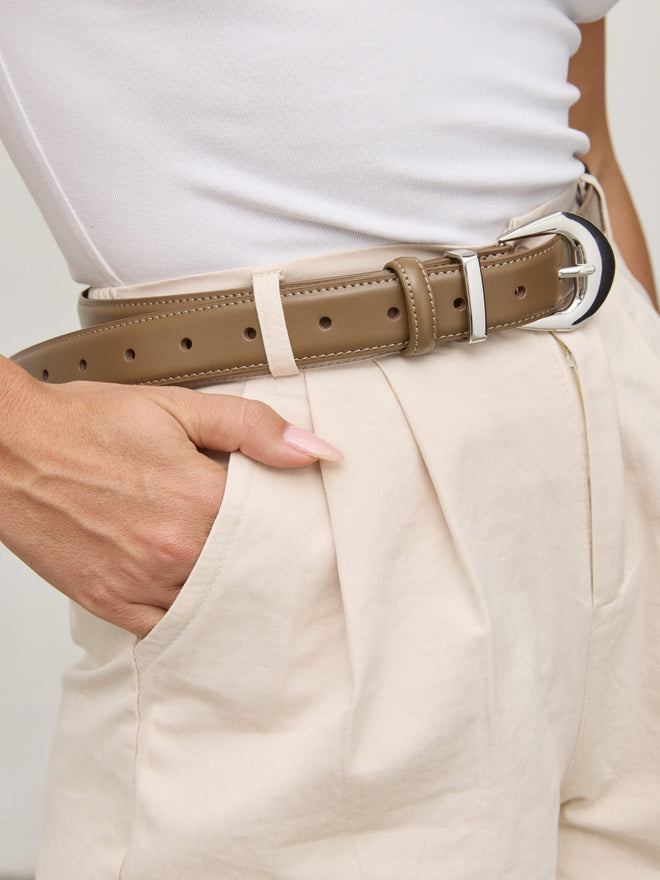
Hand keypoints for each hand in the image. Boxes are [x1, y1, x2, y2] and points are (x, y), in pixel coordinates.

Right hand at [0, 362, 340, 635]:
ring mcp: (139, 585)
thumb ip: (252, 428)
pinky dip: (189, 614)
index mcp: (198, 500)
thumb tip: (315, 451)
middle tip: (269, 546)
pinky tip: (195, 592)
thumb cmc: (84, 425)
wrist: (9, 448)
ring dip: (231, 589)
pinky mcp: (110, 604)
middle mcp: (173, 552)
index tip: (293, 518)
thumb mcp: (176, 407)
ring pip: (215, 606)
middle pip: (251, 571)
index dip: (290, 522)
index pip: (278, 528)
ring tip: (232, 566)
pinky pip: (169, 629)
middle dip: (266, 559)